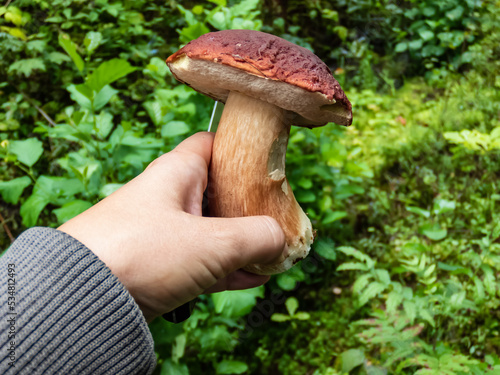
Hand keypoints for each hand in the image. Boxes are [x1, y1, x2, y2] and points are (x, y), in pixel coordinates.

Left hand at [59, 132, 285, 321]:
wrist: (81, 299)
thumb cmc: (142, 252)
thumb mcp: (213, 242)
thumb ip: (256, 237)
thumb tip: (282, 240)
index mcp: (176, 174)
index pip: (213, 145)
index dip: (241, 149)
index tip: (268, 165)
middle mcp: (168, 198)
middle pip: (219, 192)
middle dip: (250, 208)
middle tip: (279, 222)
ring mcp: (163, 233)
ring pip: (213, 230)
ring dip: (243, 244)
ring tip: (274, 256)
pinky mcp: (159, 265)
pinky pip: (202, 262)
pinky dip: (227, 268)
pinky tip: (254, 277)